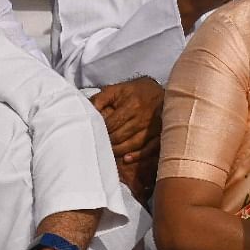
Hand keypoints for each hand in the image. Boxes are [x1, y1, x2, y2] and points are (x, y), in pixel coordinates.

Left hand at [92, 77, 163, 202]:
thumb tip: (86, 111)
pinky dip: (138, 155)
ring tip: (109, 153)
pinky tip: (126, 159)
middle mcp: (144, 116)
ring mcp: (155, 126)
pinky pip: (151, 148)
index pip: (112, 123)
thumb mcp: (115, 89)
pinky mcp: (162, 133)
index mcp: (132, 104)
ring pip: (135, 144)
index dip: (101, 131)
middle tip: (99, 146)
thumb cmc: (132, 91)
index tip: (93, 135)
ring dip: (120, 151)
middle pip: (122, 135)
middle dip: (108, 142)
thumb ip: (99, 99)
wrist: (157, 89)